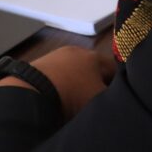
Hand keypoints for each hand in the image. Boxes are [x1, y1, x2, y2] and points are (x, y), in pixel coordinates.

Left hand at [0, 46, 114, 119]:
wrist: (33, 92)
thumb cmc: (73, 95)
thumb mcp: (99, 98)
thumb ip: (112, 96)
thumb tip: (114, 96)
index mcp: (94, 56)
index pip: (114, 68)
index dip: (118, 84)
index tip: (115, 97)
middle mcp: (76, 51)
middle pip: (92, 68)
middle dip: (96, 82)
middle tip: (96, 100)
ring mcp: (55, 55)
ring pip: (73, 70)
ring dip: (76, 82)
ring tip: (75, 100)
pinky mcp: (39, 64)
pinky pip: (56, 75)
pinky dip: (60, 84)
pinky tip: (59, 96)